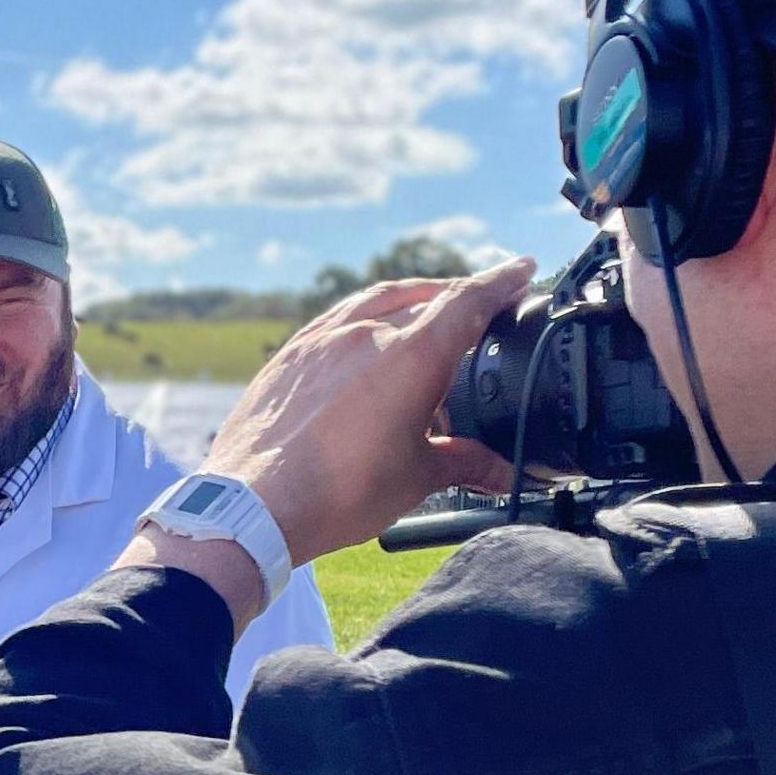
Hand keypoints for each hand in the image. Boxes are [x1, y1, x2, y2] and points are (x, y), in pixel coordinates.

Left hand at [206, 258, 536, 575]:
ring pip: (378, 302)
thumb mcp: (416, 478)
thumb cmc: (338, 492)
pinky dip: (365, 317)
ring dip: (411, 301)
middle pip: (426, 299)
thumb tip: (502, 472)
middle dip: (458, 299)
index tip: (521, 269)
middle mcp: (367, 333)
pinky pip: (338, 319)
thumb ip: (466, 463)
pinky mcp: (291, 354)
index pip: (467, 302)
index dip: (500, 282)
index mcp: (411, 356)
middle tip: (479, 307)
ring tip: (427, 313)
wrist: (254, 505)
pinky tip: (367, 334)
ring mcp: (323, 339)